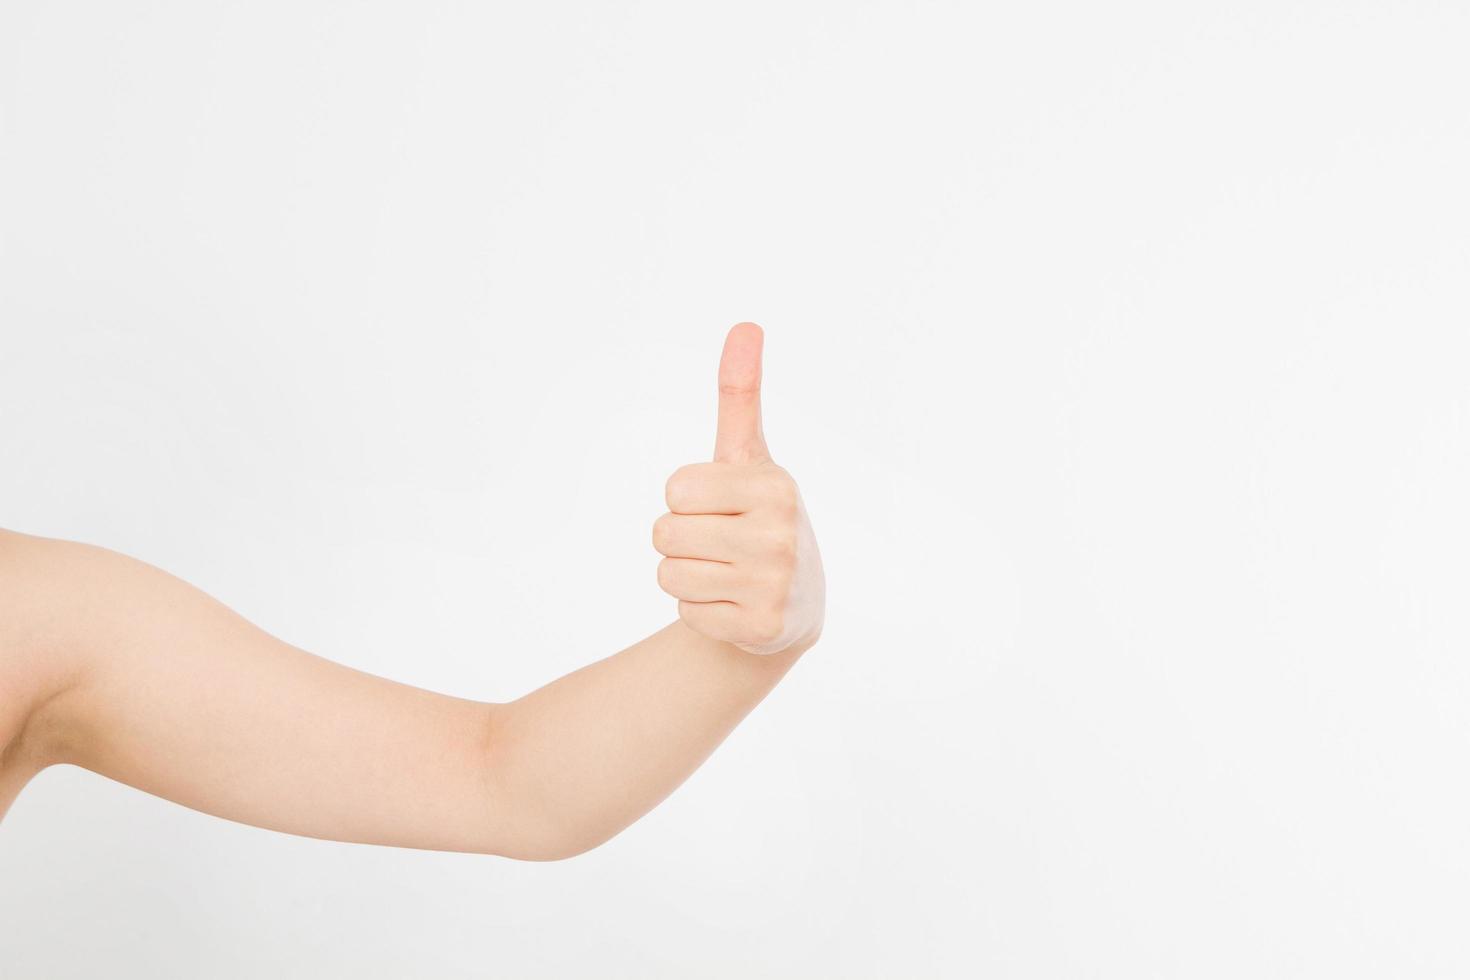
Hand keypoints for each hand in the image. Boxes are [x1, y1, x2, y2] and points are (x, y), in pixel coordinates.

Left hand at [652, 323, 824, 655]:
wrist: (796, 603)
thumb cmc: (760, 517)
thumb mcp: (750, 456)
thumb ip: (741, 394)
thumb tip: (745, 324)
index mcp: (775, 485)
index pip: (675, 490)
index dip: (686, 499)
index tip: (720, 506)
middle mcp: (780, 533)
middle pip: (664, 532)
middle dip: (681, 539)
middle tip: (721, 545)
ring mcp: (773, 584)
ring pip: (668, 574)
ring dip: (686, 577)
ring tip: (726, 574)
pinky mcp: (761, 628)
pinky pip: (686, 614)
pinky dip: (701, 612)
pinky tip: (734, 605)